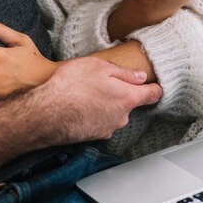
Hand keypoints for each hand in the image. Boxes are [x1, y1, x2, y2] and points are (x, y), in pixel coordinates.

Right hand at [35, 57, 162, 142]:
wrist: (47, 113)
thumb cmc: (72, 86)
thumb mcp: (98, 67)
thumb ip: (123, 73)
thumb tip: (140, 76)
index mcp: (127, 97)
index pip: (153, 94)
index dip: (155, 87)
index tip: (155, 83)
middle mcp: (121, 117)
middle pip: (129, 103)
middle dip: (120, 93)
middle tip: (102, 81)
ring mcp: (108, 128)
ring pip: (113, 113)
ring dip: (104, 104)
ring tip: (85, 92)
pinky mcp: (93, 136)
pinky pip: (99, 122)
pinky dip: (93, 114)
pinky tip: (79, 105)